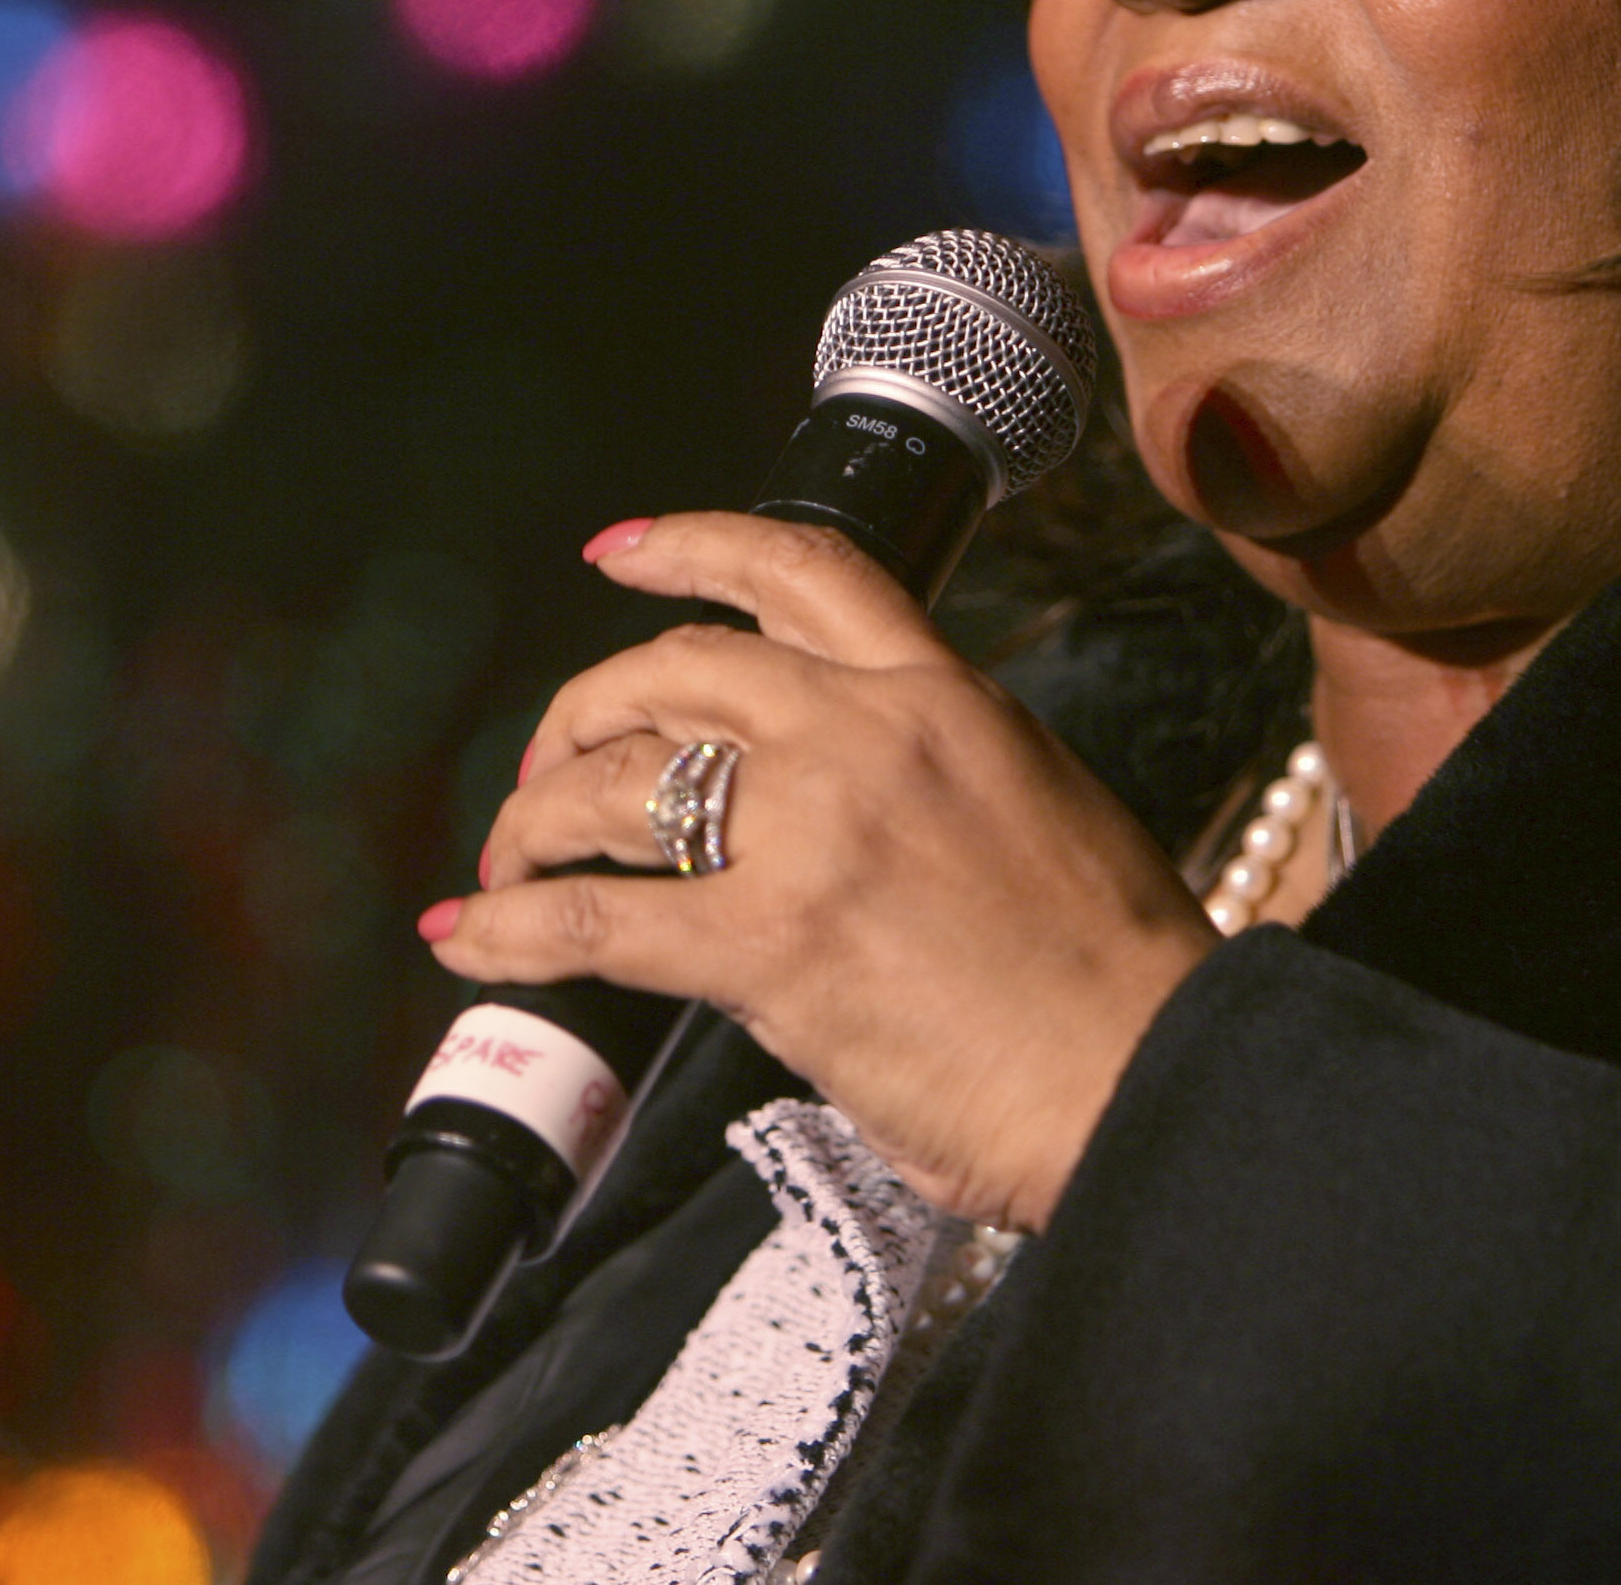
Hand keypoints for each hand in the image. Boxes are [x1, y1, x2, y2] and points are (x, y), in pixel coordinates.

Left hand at [426, 512, 1220, 1230]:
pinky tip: (473, 938)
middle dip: (582, 713)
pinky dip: (512, 926)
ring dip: (534, 821)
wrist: (1147, 1075)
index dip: (689, 547)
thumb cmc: (1109, 978)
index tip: (620, 550)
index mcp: (940, 695)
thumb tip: (846, 807)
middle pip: (671, 671)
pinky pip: (595, 917)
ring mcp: (812, 830)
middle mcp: (865, 734)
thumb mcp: (1036, 807)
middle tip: (547, 769)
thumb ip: (932, 773)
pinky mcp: (771, 941)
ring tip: (505, 864)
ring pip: (616, 781)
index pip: (801, 573)